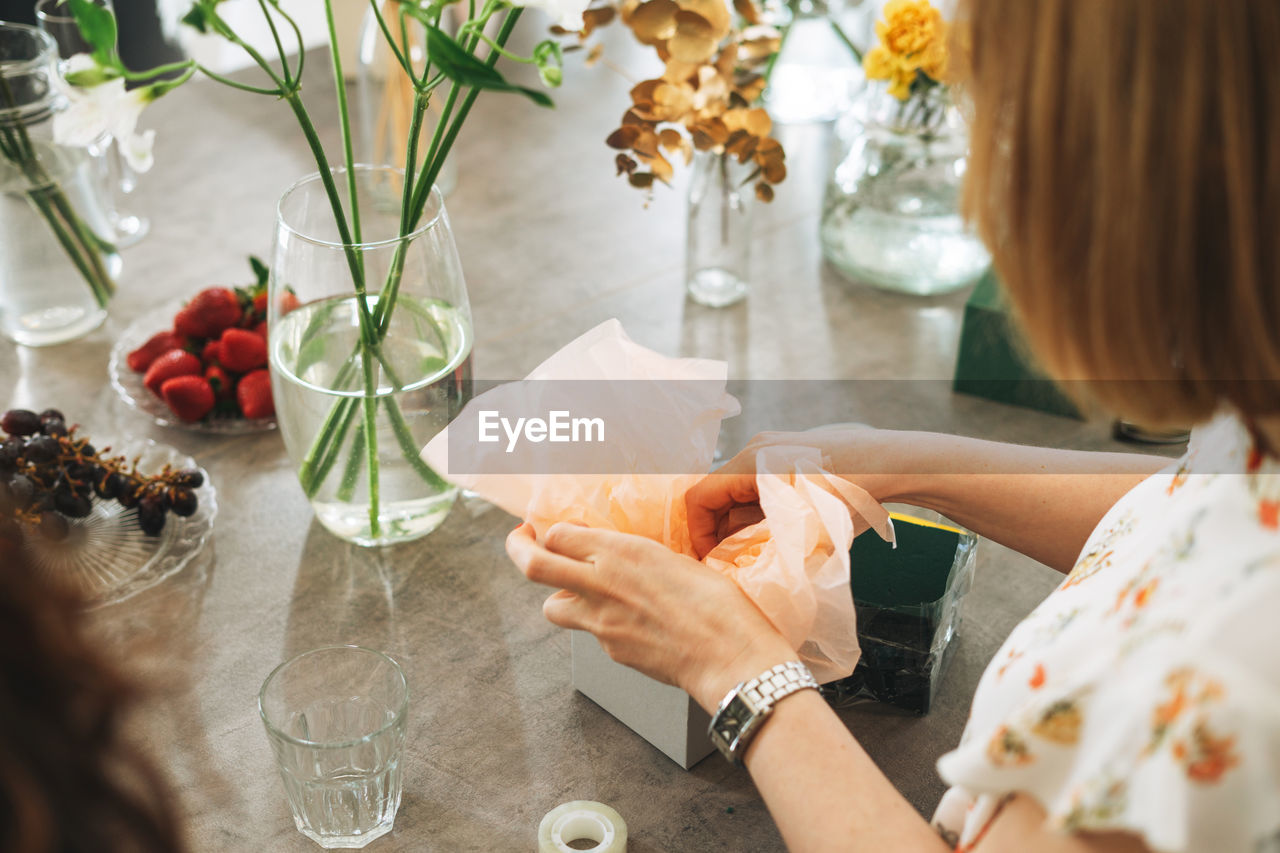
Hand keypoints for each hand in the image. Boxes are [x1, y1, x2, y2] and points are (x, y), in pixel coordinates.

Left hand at [506, 522, 795, 710]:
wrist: (728, 655)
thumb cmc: (717, 603)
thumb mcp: (674, 558)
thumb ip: (632, 555)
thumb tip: (606, 553)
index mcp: (620, 552)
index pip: (558, 534)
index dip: (553, 531)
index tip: (555, 530)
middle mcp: (601, 584)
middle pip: (533, 565)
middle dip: (517, 549)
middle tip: (519, 539)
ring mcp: (600, 622)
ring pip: (552, 606)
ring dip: (559, 596)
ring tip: (578, 592)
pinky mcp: (610, 650)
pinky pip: (590, 633)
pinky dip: (598, 624)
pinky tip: (629, 622)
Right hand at [686, 427, 894, 558]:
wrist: (896, 465)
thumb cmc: (851, 495)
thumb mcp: (802, 528)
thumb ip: (759, 543)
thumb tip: (733, 563)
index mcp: (751, 462)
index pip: (699, 497)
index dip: (698, 534)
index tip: (712, 563)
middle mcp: (756, 448)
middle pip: (717, 493)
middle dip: (720, 531)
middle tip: (733, 563)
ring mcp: (774, 448)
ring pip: (739, 490)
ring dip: (741, 522)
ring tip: (758, 551)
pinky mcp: (792, 453)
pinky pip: (760, 483)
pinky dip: (760, 509)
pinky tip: (780, 531)